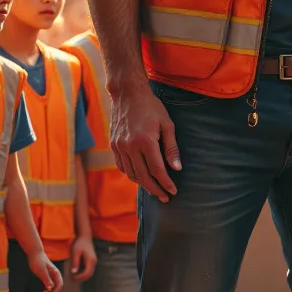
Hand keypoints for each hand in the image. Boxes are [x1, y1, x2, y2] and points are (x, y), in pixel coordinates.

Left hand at [27, 250, 63, 291]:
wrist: (34, 253)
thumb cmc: (37, 261)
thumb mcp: (41, 271)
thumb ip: (46, 279)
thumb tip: (50, 288)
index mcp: (56, 273)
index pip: (59, 285)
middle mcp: (55, 274)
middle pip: (58, 287)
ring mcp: (52, 275)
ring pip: (55, 286)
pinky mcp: (48, 275)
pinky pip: (50, 284)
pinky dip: (48, 290)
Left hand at [70, 236, 96, 282]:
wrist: (84, 236)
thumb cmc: (79, 243)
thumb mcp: (75, 252)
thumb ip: (75, 262)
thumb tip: (73, 273)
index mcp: (90, 260)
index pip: (86, 273)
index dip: (79, 278)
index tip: (71, 278)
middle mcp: (94, 262)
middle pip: (89, 275)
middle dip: (81, 278)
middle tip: (72, 279)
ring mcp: (93, 261)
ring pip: (89, 273)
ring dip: (82, 276)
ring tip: (73, 277)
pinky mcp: (91, 260)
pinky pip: (88, 269)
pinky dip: (83, 273)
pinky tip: (77, 272)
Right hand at [111, 84, 181, 200]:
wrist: (127, 93)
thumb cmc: (151, 107)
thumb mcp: (167, 124)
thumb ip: (171, 148)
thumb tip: (177, 168)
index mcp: (146, 141)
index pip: (157, 170)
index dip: (166, 183)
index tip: (173, 191)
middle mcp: (130, 146)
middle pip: (143, 176)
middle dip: (155, 189)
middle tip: (165, 197)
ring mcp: (119, 146)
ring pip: (131, 174)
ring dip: (143, 184)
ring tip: (154, 189)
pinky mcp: (114, 145)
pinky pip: (122, 166)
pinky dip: (131, 174)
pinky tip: (140, 176)